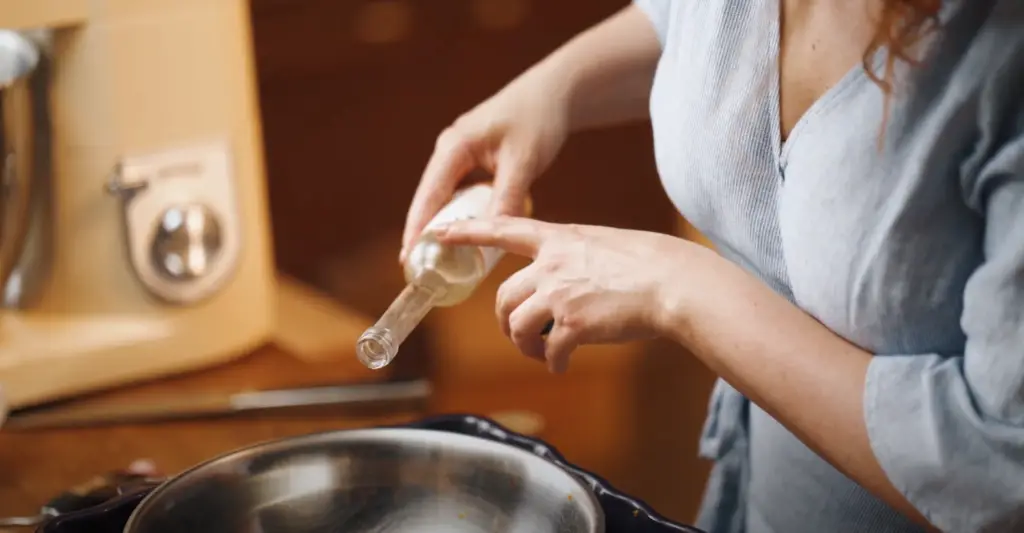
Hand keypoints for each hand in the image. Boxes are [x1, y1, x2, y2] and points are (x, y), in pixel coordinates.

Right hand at [401, 77, 569, 260]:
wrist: (553, 93)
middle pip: (430, 200)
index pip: (429, 197)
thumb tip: (493, 234)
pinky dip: (461, 215)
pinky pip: (461, 194)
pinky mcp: (473, 161)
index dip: (417, 229)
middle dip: (424, 232)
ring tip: (437, 260)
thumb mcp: (523, 161)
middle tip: (419, 268)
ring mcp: (460, 156)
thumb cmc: (537, 119)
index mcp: (454, 147)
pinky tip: (465, 236)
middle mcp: (450, 151)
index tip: (407, 257)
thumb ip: (507, 197)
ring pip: (445, 198)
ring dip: (443, 225)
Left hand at [435, 216, 691, 372]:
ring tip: (541, 354)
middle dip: (506, 323)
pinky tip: (563, 365)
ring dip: (525, 346)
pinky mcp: (572, 324)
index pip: (503, 230)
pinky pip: (549, 351)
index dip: (468, 232)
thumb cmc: (649, 264)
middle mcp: (551, 264)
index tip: (438, 233)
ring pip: (518, 327)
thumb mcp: (604, 244)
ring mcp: (559, 294)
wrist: (673, 282)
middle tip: (521, 336)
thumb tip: (564, 284)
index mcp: (558, 239)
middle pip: (503, 298)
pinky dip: (553, 362)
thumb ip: (574, 258)